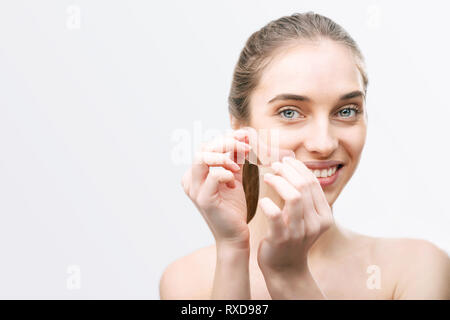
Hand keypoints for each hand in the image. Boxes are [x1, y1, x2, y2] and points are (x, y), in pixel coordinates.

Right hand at [181, 129, 251, 247]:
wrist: (235, 234)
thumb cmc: (233, 207)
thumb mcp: (234, 177)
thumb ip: (235, 158)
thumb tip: (242, 135)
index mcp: (195, 173)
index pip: (206, 145)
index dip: (225, 137)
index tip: (244, 136)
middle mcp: (190, 180)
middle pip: (203, 148)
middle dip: (226, 143)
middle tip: (246, 147)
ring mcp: (194, 190)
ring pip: (202, 158)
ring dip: (224, 156)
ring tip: (238, 165)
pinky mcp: (204, 200)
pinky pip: (213, 176)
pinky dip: (227, 173)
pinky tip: (234, 182)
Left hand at [256, 156, 334, 276]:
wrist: (285, 268)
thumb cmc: (292, 237)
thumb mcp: (304, 218)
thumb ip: (305, 197)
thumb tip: (295, 168)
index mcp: (324, 215)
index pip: (313, 183)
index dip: (299, 168)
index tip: (286, 160)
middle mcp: (316, 223)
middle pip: (304, 186)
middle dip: (287, 171)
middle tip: (274, 165)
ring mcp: (300, 232)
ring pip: (294, 197)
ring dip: (278, 182)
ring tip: (267, 176)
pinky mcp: (282, 239)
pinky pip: (275, 215)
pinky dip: (267, 204)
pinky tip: (262, 200)